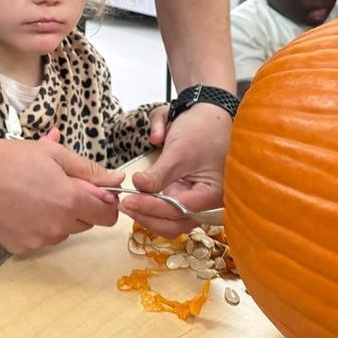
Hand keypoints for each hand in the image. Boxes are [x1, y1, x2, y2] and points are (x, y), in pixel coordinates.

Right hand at [0, 134, 122, 255]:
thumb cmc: (10, 157)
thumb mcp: (54, 154)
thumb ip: (89, 170)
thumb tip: (117, 178)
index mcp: (70, 201)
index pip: (108, 215)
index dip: (105, 201)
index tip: (93, 190)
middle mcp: (56, 226)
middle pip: (85, 223)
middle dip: (79, 206)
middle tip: (56, 184)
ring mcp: (37, 240)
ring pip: (62, 232)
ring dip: (58, 217)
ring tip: (34, 193)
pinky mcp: (19, 248)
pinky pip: (40, 239)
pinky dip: (36, 226)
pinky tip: (19, 206)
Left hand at [120, 103, 230, 237]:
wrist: (211, 114)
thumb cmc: (202, 130)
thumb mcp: (177, 152)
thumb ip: (158, 174)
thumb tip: (137, 187)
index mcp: (212, 194)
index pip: (179, 210)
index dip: (151, 207)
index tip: (128, 201)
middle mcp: (208, 203)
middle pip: (175, 223)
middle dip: (148, 216)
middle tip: (124, 205)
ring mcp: (196, 200)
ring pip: (171, 221)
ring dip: (149, 215)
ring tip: (128, 204)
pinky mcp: (187, 195)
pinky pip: (169, 210)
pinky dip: (153, 208)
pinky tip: (138, 201)